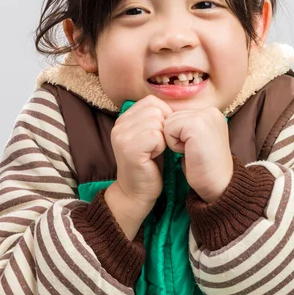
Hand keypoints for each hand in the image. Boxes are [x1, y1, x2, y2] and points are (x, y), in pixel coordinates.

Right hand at [111, 95, 172, 209]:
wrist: (137, 193)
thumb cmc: (149, 164)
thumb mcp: (150, 135)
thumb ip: (155, 118)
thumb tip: (174, 104)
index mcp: (123, 118)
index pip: (151, 101)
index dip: (164, 116)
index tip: (160, 135)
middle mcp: (119, 124)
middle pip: (155, 109)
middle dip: (164, 127)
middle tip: (158, 146)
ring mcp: (122, 136)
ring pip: (157, 121)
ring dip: (163, 138)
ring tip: (155, 151)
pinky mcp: (129, 149)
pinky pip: (156, 135)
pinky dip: (161, 146)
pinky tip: (154, 157)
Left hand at [163, 107, 232, 201]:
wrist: (218, 186)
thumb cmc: (203, 167)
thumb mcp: (194, 139)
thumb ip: (185, 126)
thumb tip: (162, 118)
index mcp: (211, 113)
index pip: (177, 116)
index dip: (179, 136)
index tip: (194, 148)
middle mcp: (210, 111)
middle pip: (171, 117)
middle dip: (176, 137)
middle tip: (193, 151)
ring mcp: (205, 116)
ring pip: (168, 122)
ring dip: (174, 141)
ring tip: (192, 151)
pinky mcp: (196, 124)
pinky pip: (168, 129)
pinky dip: (174, 145)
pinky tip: (189, 152)